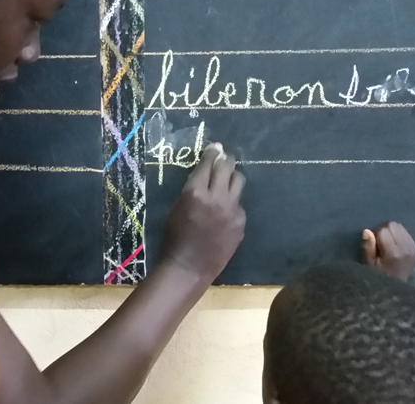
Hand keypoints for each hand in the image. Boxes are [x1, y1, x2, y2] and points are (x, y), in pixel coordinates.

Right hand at [159, 143, 245, 280]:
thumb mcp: (176, 207)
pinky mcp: (240, 223)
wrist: (188, 267)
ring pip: (238, 182)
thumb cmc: (174, 238)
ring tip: (228, 178)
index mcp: (195, 192)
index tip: (215, 147)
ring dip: (232, 176)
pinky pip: (239, 204)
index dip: (212, 153)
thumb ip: (192, 189)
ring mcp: (232, 210)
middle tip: (225, 157)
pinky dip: (232, 202)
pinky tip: (225, 210)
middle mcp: (216, 197)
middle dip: (225, 159)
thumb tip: (204, 173)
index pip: (208, 164)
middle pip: (227, 168)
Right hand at [361, 221, 414, 281]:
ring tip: (387, 244)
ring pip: (400, 227)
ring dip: (391, 232)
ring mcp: (413, 248)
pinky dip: (398, 235)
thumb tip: (367, 230)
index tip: (373, 244)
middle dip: (384, 230)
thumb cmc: (379, 276)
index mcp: (393, 253)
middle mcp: (405, 248)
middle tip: (380, 243)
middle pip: (393, 225)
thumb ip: (367, 247)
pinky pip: (406, 232)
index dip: (375, 234)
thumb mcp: (368, 264)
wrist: (397, 289)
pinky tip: (395, 245)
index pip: (383, 230)